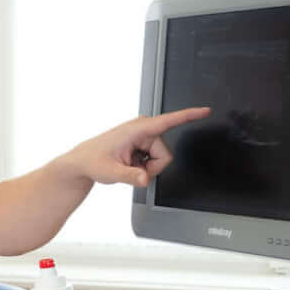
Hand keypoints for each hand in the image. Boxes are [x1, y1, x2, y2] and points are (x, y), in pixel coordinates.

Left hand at [57, 106, 209, 189]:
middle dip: (153, 168)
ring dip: (147, 168)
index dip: (188, 115)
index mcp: (137, 129)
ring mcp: (144, 137)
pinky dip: (145, 167)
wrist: (84, 162)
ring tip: (129, 165)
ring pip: (161, 160)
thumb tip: (144, 179)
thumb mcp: (110, 172)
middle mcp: (143, 130)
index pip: (168, 120)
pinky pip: (155, 161)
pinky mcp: (144, 144)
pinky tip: (130, 163)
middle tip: (133, 169)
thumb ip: (129, 176)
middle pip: (165, 155)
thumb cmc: (93, 160)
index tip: (205, 110)